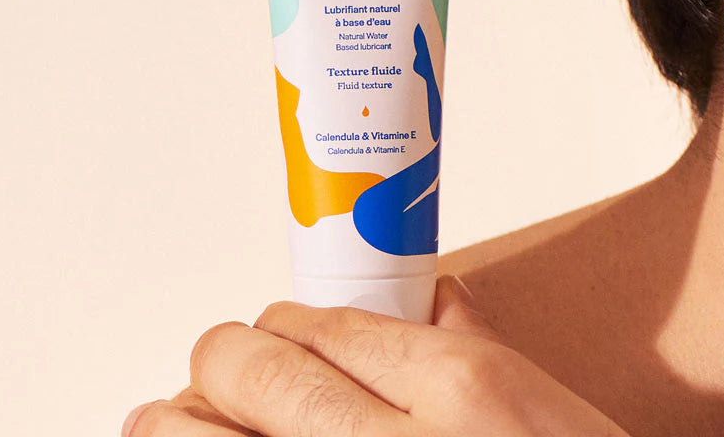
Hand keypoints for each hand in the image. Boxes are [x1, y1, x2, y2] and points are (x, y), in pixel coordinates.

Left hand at [122, 275, 627, 435]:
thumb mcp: (553, 419)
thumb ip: (479, 354)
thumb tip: (432, 298)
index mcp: (462, 390)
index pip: (318, 321)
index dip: (276, 325)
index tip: (270, 337)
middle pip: (241, 367)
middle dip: (216, 362)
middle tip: (215, 376)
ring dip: (171, 424)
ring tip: (170, 423)